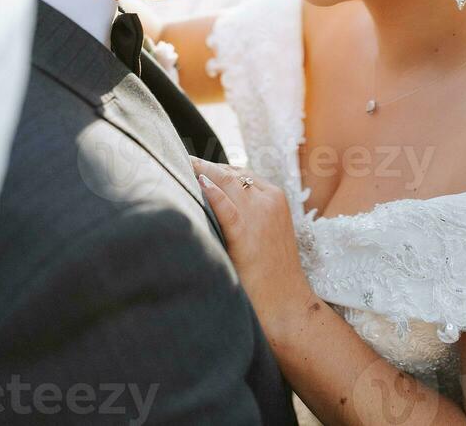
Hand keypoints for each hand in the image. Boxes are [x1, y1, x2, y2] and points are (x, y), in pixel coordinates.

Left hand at [191, 158, 316, 340]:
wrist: (287, 304)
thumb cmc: (272, 273)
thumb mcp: (266, 233)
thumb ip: (248, 214)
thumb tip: (215, 199)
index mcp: (275, 197)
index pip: (240, 173)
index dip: (216, 169)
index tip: (194, 166)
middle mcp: (269, 199)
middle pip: (231, 173)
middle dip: (204, 167)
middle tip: (180, 161)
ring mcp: (260, 214)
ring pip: (226, 181)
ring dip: (201, 172)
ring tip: (179, 166)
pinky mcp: (248, 233)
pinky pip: (226, 206)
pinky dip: (212, 193)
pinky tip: (198, 184)